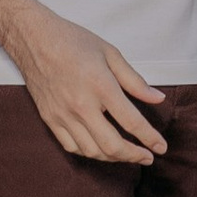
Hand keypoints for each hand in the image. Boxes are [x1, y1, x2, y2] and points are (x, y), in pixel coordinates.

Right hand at [15, 11, 169, 163]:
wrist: (34, 39)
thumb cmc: (74, 41)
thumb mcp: (110, 53)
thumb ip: (135, 81)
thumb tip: (158, 98)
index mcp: (101, 86)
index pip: (131, 121)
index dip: (150, 138)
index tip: (161, 147)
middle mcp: (81, 105)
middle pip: (112, 145)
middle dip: (133, 156)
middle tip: (147, 158)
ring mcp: (63, 115)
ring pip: (91, 151)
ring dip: (113, 157)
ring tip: (127, 154)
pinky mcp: (50, 119)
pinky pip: (71, 147)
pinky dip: (89, 152)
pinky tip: (100, 149)